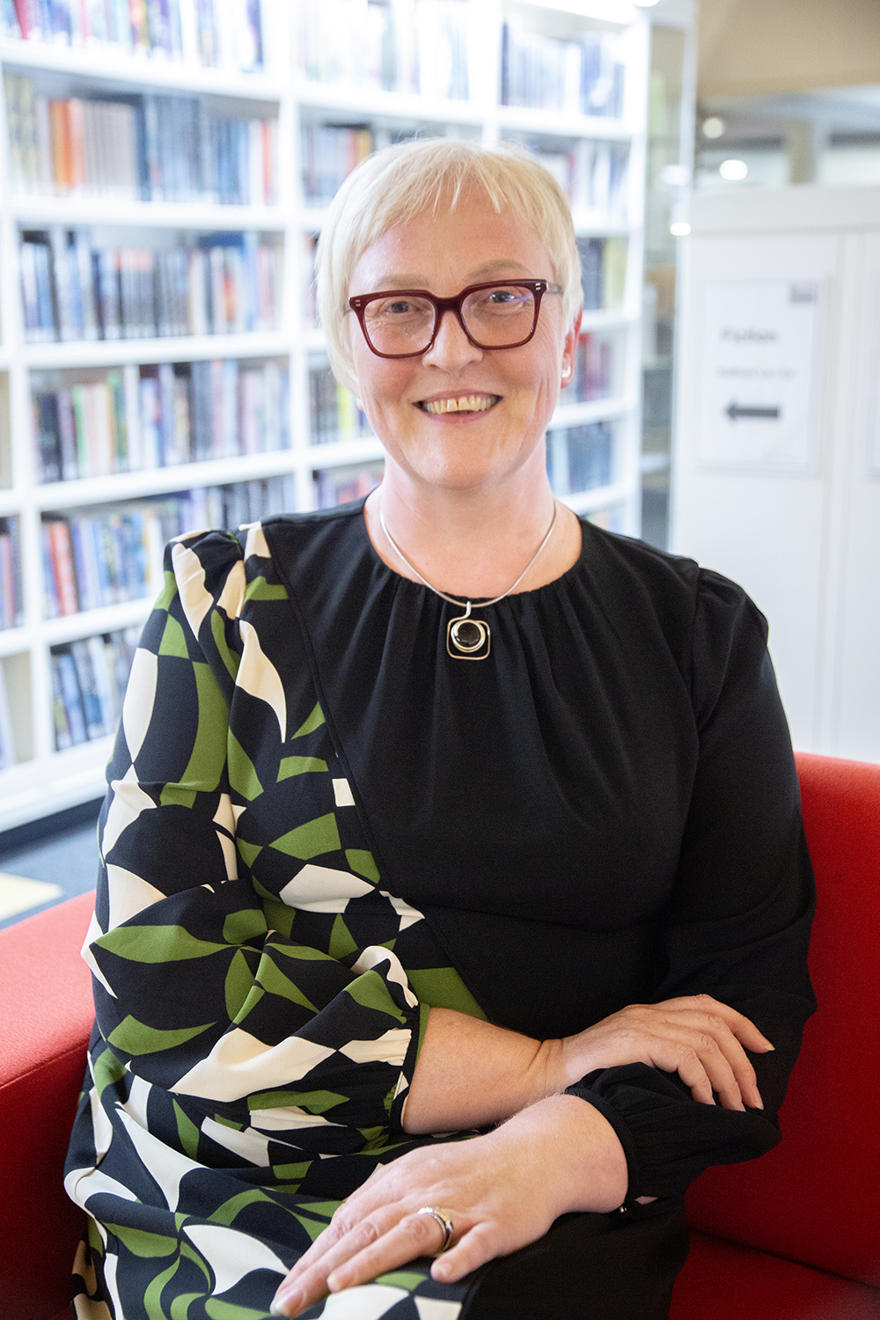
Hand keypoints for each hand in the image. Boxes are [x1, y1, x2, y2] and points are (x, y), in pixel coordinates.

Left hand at [270, 1095, 626, 1316]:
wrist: (534, 1153)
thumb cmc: (470, 1173)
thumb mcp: (418, 1178)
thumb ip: (382, 1204)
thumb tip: (337, 1235)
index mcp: (400, 1181)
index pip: (348, 1222)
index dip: (314, 1257)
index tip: (285, 1292)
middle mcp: (423, 1190)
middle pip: (367, 1229)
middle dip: (324, 1268)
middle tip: (289, 1303)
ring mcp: (461, 1206)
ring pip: (411, 1232)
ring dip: (372, 1259)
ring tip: (338, 1287)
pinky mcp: (498, 1223)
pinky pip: (477, 1242)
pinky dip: (459, 1257)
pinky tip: (441, 1275)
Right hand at [555, 994, 773, 1110]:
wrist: (545, 1077)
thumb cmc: (588, 1080)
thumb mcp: (630, 1062)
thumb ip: (660, 1061)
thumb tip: (703, 1089)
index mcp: (650, 1013)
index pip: (708, 1005)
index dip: (742, 1024)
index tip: (764, 1049)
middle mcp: (649, 1012)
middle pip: (715, 1023)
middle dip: (743, 1062)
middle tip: (753, 1099)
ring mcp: (641, 1024)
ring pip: (707, 1041)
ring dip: (729, 1078)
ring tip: (734, 1108)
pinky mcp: (634, 1041)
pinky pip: (686, 1056)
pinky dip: (703, 1082)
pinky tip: (704, 1104)